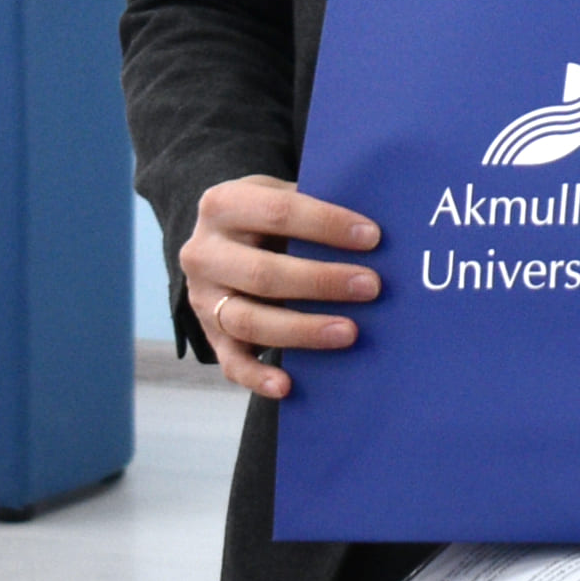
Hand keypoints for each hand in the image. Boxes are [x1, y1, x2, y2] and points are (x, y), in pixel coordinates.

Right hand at [177, 173, 381, 399]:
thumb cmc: (266, 218)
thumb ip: (316, 204)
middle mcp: (204, 253)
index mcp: (223, 205)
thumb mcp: (278, 195)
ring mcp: (203, 298)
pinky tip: (288, 385)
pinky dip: (258, 377)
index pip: (278, 212)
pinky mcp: (210, 336)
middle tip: (371, 287)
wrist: (219, 241)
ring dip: (302, 329)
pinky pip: (231, 362)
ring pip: (249, 320)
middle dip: (322, 281)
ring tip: (350, 331)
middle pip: (263, 273)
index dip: (326, 224)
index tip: (372, 237)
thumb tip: (376, 229)